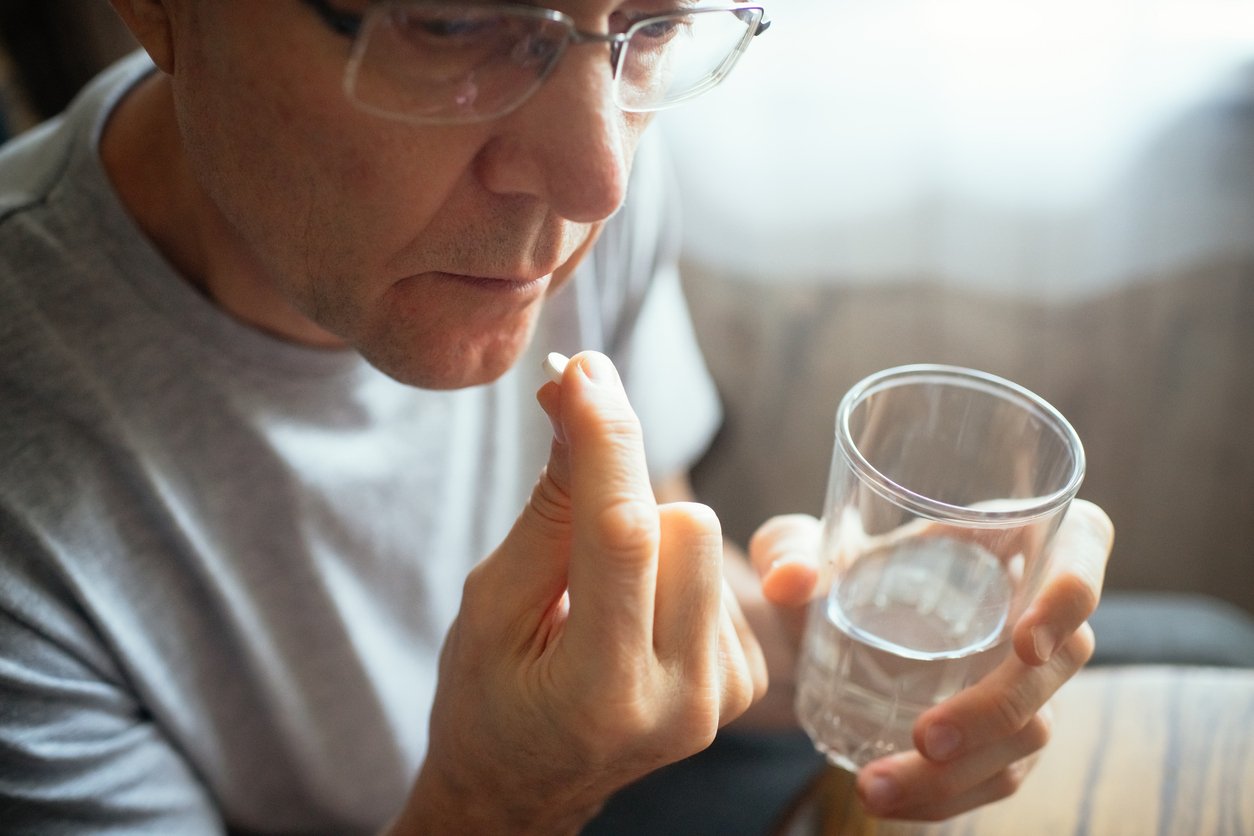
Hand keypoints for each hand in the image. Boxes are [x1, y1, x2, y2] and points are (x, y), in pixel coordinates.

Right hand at [393, 351, 766, 834]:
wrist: (523, 786)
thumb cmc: (487, 700)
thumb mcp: (490, 605)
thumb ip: (546, 509)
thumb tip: (578, 399)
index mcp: (602, 689)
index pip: (620, 533)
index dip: (605, 440)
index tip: (583, 371)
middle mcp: (682, 700)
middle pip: (685, 524)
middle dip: (621, 501)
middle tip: (567, 531)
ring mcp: (722, 697)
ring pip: (706, 541)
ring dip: (647, 538)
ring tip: (596, 593)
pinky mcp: (742, 682)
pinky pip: (719, 572)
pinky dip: (670, 571)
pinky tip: (629, 614)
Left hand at [748, 499, 1112, 820]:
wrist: (828, 625)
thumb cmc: (838, 562)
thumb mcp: (803, 543)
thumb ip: (787, 548)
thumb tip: (788, 581)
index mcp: (1011, 534)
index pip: (1084, 543)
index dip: (1072, 592)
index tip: (1024, 643)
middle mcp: (1038, 605)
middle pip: (1063, 661)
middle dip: (997, 710)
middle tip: (926, 739)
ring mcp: (1032, 676)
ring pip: (1033, 731)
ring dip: (964, 772)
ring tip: (876, 787)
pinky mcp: (1008, 731)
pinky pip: (1002, 773)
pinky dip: (949, 795)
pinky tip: (889, 800)